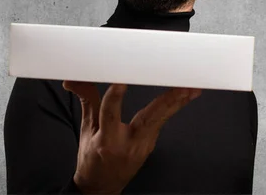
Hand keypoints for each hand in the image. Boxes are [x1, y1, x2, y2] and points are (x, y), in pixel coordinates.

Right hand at [62, 81, 201, 194]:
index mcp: (105, 140)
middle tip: (182, 87)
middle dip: (167, 102)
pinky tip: (185, 96)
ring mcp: (142, 146)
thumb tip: (74, 81)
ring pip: (161, 121)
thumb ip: (86, 101)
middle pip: (148, 120)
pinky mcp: (150, 145)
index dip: (114, 98)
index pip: (109, 114)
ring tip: (191, 89)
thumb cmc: (93, 160)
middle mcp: (127, 144)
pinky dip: (173, 108)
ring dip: (178, 103)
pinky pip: (161, 123)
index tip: (120, 83)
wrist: (102, 186)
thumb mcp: (86, 130)